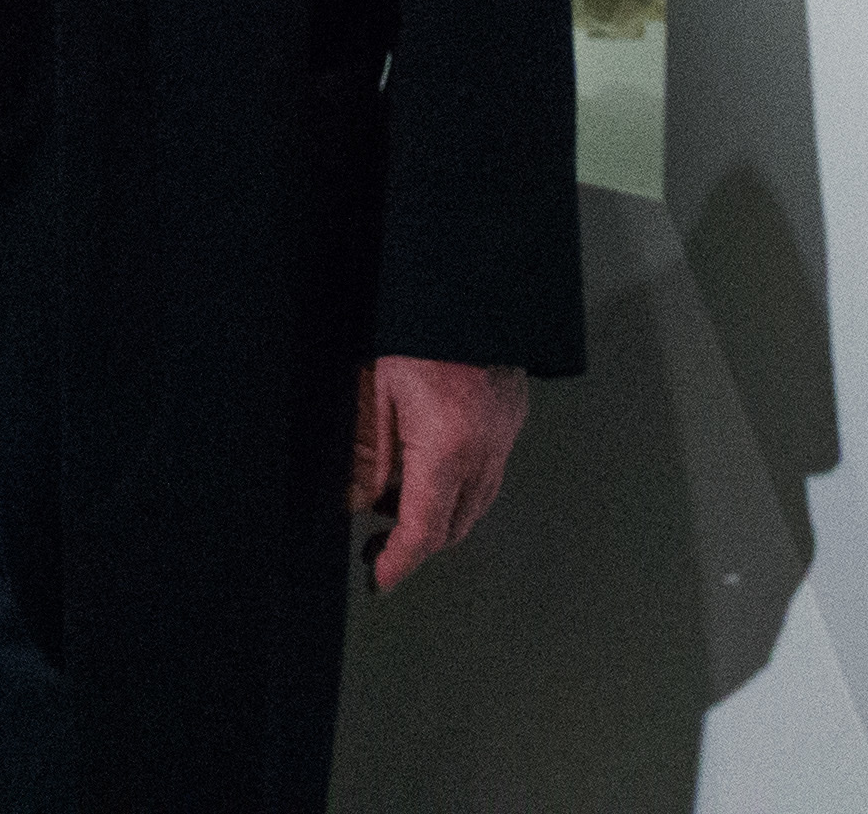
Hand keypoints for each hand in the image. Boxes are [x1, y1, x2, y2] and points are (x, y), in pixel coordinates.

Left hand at [347, 355, 528, 589]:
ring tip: (400, 502)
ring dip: (441, 516)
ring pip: (476, 504)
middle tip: (381, 543)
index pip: (423, 528)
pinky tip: (431, 468)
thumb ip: (366, 452)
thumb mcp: (375, 390)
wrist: (470, 288)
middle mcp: (485, 451)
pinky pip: (488, 474)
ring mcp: (505, 436)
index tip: (379, 579)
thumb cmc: (416, 332)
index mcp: (446, 447)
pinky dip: (460, 487)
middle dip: (418, 542)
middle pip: (454, 526)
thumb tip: (354, 501)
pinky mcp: (512, 420)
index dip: (399, 562)